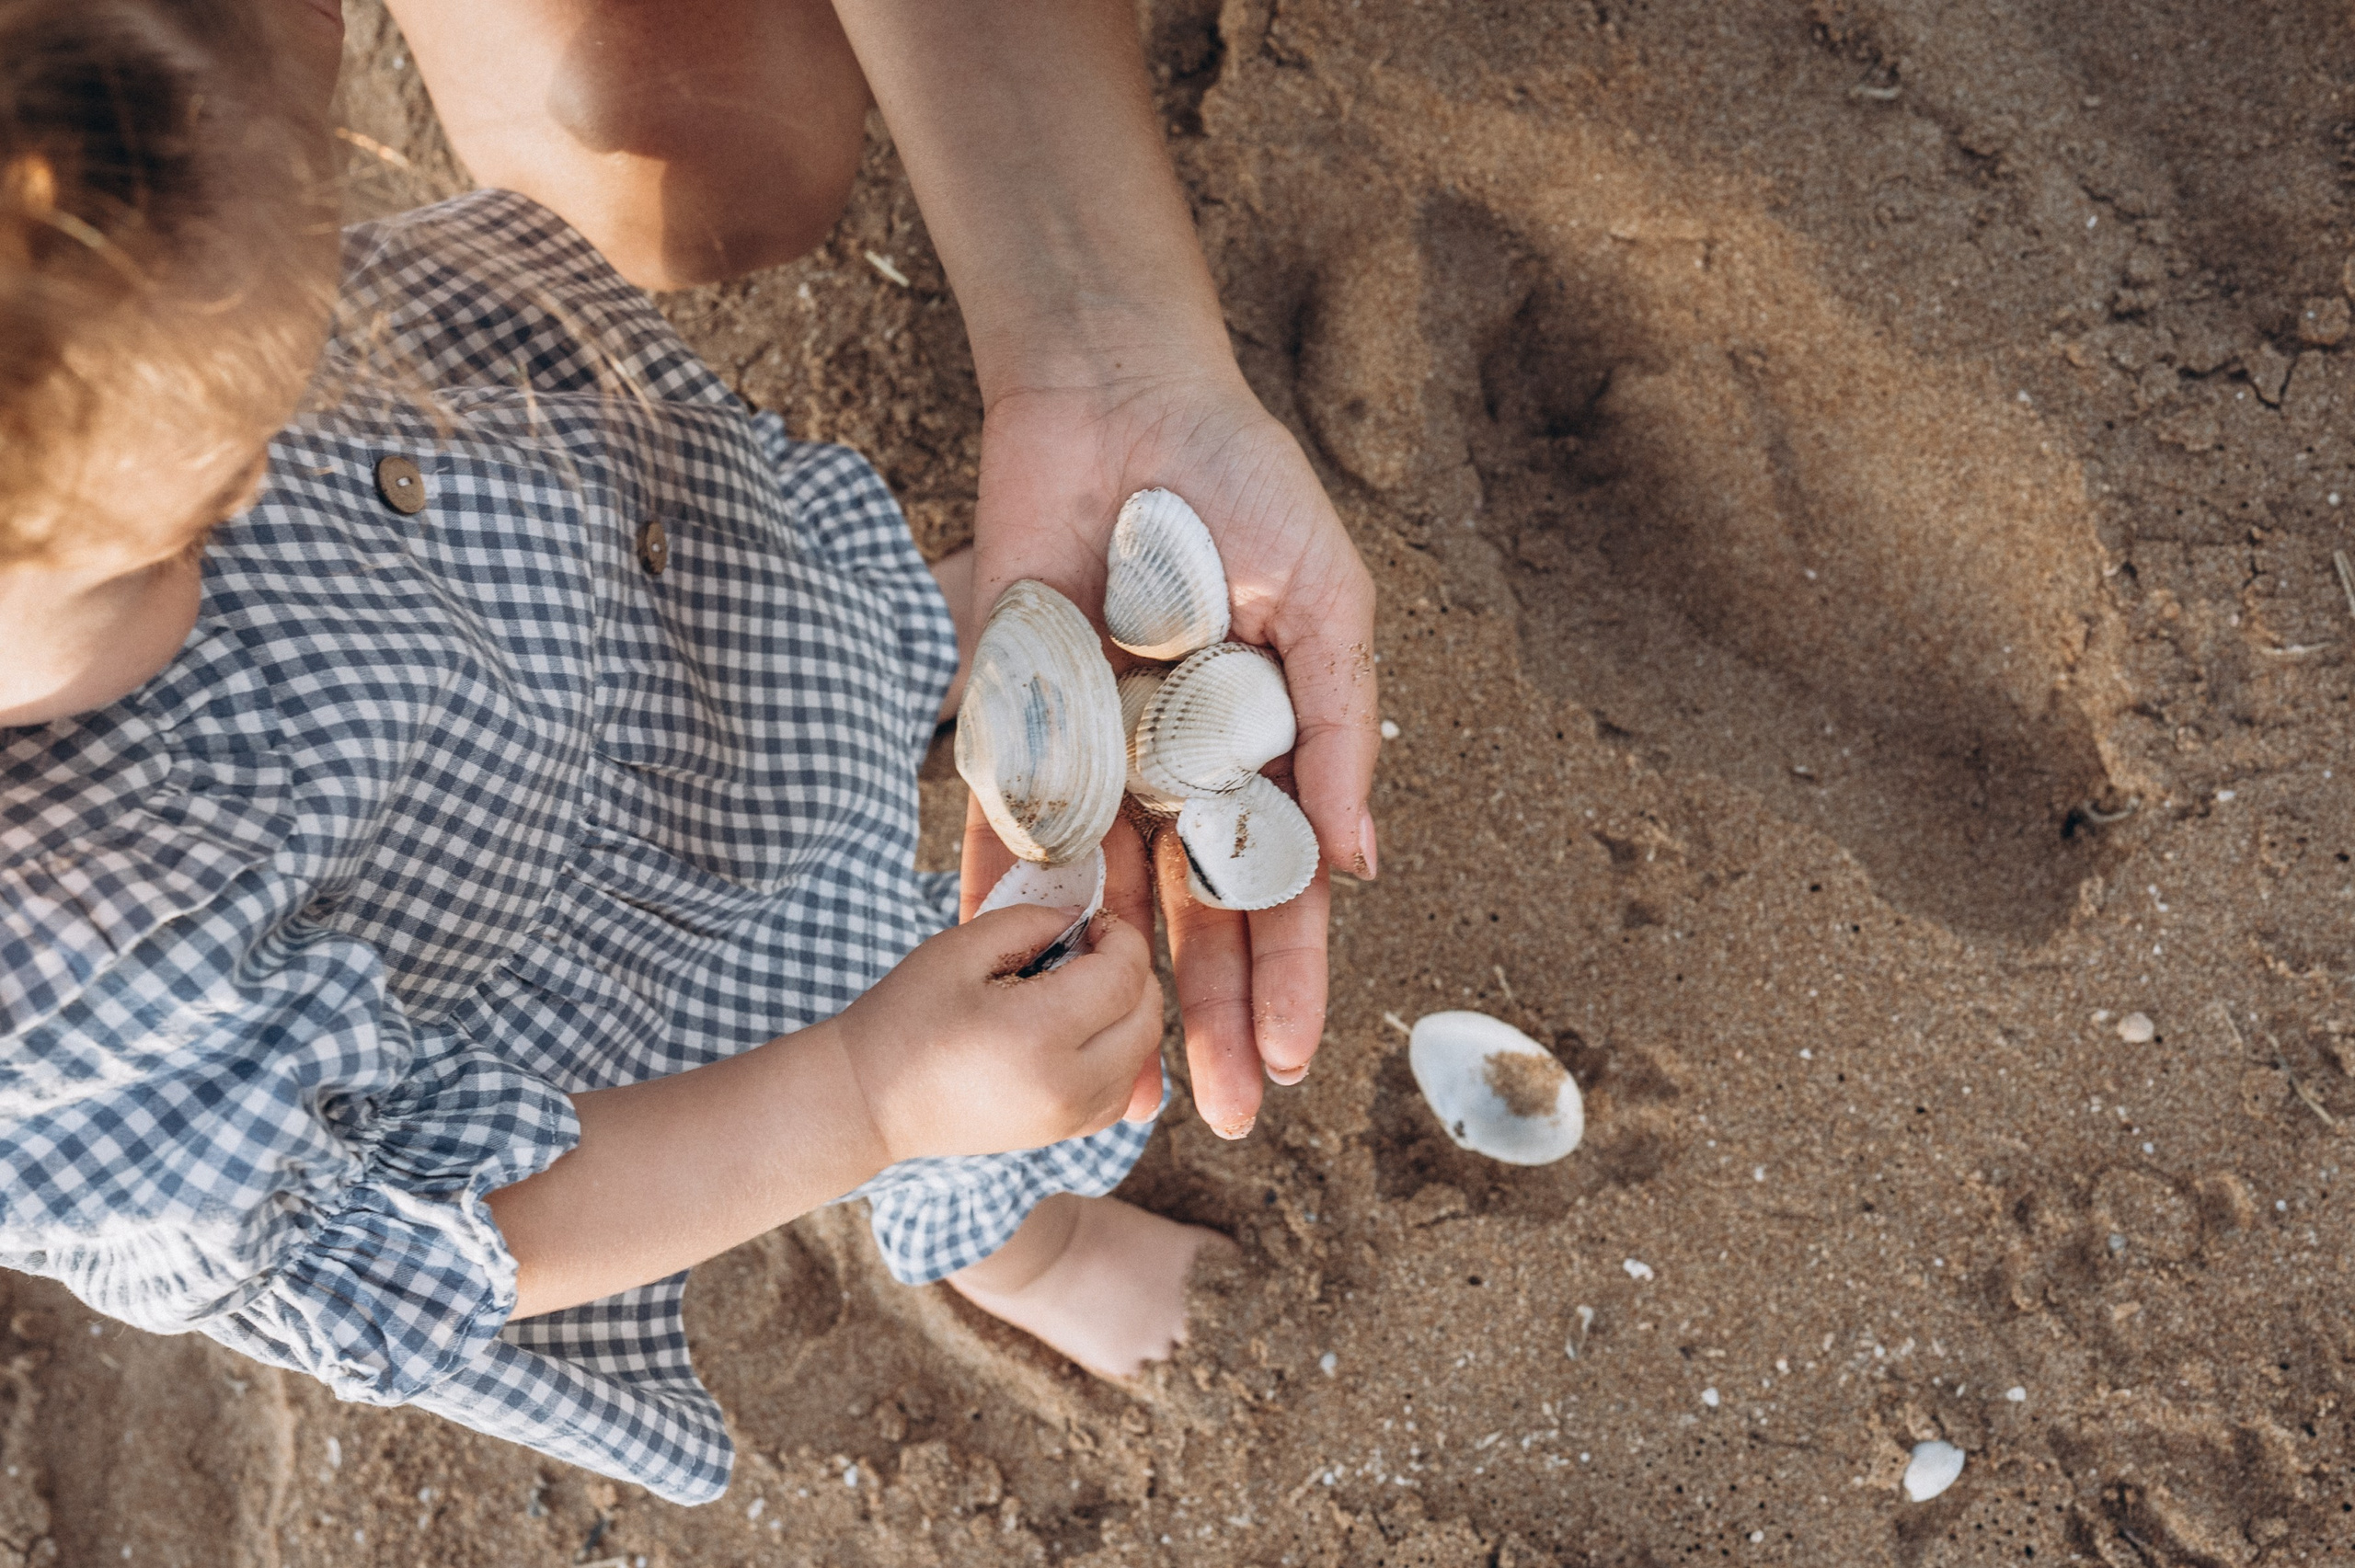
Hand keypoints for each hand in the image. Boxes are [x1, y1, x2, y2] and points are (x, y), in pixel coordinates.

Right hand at [836, 900, 1164, 1162]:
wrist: (870, 1101)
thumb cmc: (905, 1019)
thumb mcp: (959, 949)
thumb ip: (1030, 921)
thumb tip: (1081, 919)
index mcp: (1040, 1034)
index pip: (1124, 975)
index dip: (1120, 938)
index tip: (1092, 922)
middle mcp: (1069, 1084)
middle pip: (1147, 1017)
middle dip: (1132, 971)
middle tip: (1090, 950)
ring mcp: (1070, 1117)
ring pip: (1143, 1055)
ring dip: (1129, 1013)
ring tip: (1082, 989)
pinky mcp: (1065, 1133)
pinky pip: (1122, 1089)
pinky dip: (1120, 1054)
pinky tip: (1080, 1031)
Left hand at [964, 367, 1377, 1137]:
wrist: (1121, 399)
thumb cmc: (1245, 490)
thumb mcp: (1329, 606)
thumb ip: (1341, 733)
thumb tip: (1360, 865)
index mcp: (1257, 754)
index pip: (1277, 890)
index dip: (1285, 975)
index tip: (1287, 1059)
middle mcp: (1174, 773)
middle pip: (1191, 921)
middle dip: (1206, 1019)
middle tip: (1220, 1116)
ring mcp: (1093, 758)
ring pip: (1105, 904)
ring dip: (1108, 998)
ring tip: (1111, 1094)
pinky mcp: (1013, 724)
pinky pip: (1005, 828)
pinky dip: (1002, 902)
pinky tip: (1007, 982)